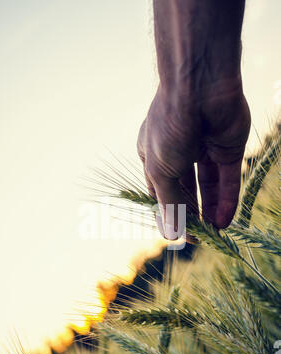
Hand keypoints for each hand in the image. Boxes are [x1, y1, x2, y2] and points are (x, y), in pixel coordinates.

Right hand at [137, 83, 250, 238]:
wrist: (200, 87)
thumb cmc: (169, 125)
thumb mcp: (161, 171)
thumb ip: (169, 203)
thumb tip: (171, 234)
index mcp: (153, 155)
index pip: (161, 192)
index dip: (169, 214)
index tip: (178, 235)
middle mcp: (178, 153)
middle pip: (186, 191)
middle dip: (192, 215)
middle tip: (200, 238)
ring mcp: (204, 150)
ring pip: (208, 187)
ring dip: (210, 211)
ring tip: (215, 234)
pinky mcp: (228, 149)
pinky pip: (227, 179)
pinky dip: (227, 200)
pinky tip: (225, 220)